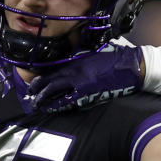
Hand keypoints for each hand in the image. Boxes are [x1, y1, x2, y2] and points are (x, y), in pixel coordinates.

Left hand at [26, 42, 143, 112]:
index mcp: (77, 59)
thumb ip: (83, 58)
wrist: (131, 65)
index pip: (54, 68)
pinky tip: (50, 108)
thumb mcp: (97, 53)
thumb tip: (74, 62)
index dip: (42, 76)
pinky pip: (67, 100)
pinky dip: (57, 104)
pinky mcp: (87, 91)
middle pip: (50, 78)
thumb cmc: (117, 58)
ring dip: (43, 96)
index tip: (34, 82)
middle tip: (29, 94)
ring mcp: (80, 80)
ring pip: (54, 89)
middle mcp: (75, 69)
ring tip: (35, 103)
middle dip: (37, 87)